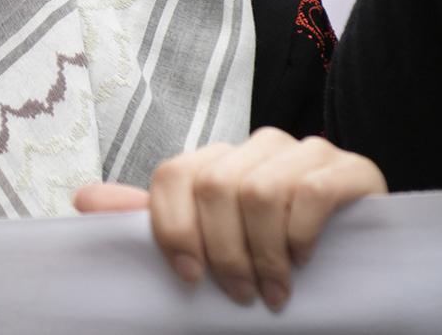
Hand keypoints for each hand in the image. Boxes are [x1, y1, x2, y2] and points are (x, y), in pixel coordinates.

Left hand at [74, 128, 385, 312]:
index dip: (174, 228)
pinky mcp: (349, 167)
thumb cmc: (272, 252)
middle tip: (240, 297)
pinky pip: (311, 190)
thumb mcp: (210, 242)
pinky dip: (301, 234)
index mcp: (219, 161)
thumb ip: (154, 220)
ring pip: (259, 190)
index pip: (173, 174)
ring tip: (274, 292)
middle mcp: (258, 145)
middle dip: (224, 253)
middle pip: (214, 186)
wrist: (358, 256)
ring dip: (264, 254)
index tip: (188, 277)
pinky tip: (305, 261)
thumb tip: (83, 199)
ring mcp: (305, 150)